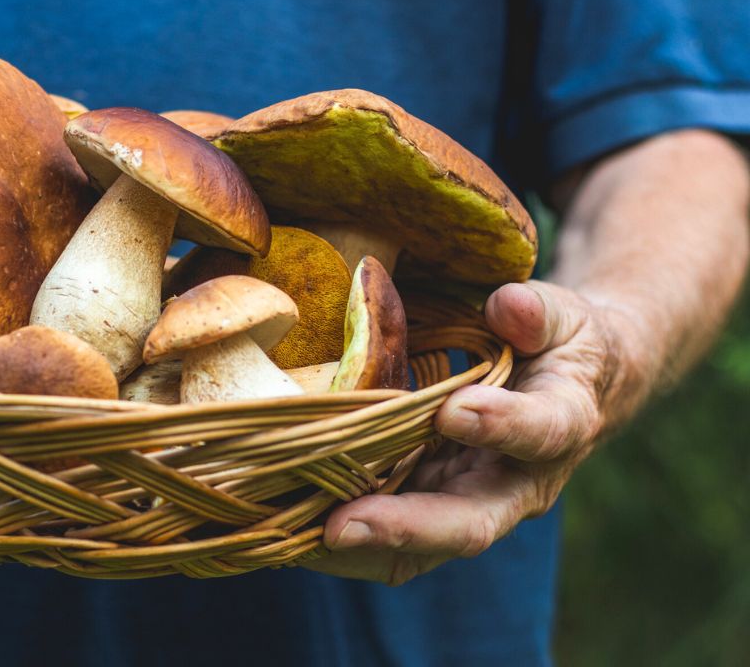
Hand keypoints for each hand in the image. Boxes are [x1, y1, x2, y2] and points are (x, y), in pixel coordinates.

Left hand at [308, 280, 639, 584]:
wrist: (567, 388)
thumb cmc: (556, 342)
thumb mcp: (559, 314)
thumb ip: (535, 312)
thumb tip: (508, 306)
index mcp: (561, 424)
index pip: (540, 431)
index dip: (501, 425)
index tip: (454, 411)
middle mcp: (518, 485)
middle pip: (468, 524)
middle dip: (405, 528)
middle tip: (342, 526)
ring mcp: (470, 506)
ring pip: (419, 551)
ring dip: (358, 547)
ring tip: (296, 539)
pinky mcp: (430, 510)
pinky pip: (389, 545)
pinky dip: (342, 545)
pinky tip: (289, 532)